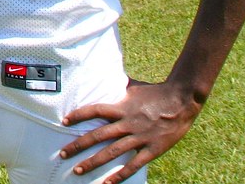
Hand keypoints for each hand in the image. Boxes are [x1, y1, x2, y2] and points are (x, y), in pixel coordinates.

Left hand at [60, 79, 200, 183]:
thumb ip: (117, 86)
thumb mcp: (133, 86)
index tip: (65, 122)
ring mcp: (140, 137)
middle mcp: (128, 123)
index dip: (79, 115)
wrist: (181, 100)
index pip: (95, 110)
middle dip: (78, 145)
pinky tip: (107, 183)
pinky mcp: (152, 149)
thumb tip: (102, 73)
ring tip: (77, 170)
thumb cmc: (155, 91)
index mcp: (121, 107)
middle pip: (98, 135)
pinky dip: (120, 175)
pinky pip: (133, 165)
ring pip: (112, 153)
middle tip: (63, 153)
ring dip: (93, 162)